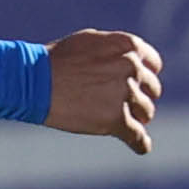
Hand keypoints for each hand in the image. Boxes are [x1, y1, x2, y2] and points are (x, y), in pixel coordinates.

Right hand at [43, 28, 162, 154]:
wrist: (34, 81)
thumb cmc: (57, 60)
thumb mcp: (92, 42)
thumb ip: (117, 51)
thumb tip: (135, 61)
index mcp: (129, 46)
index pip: (153, 65)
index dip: (144, 77)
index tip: (138, 86)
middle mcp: (132, 67)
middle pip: (152, 90)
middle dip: (139, 98)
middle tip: (121, 104)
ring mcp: (125, 94)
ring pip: (146, 113)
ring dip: (136, 118)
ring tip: (119, 120)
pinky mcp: (116, 119)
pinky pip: (138, 136)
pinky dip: (140, 143)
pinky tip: (141, 147)